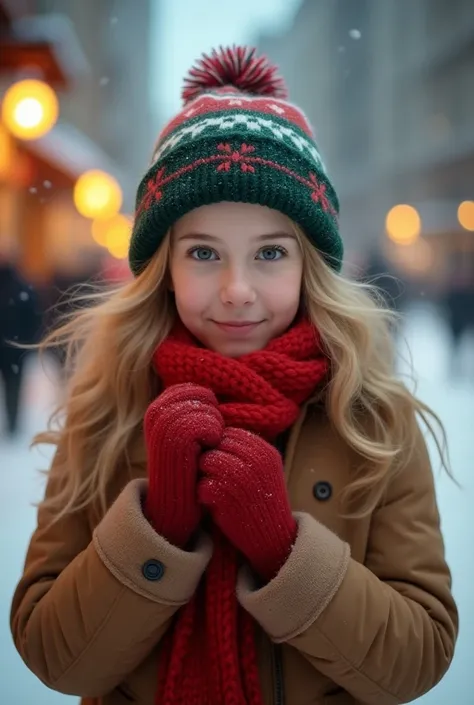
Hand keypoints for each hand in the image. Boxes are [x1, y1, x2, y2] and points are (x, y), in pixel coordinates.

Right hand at [144, 383, 223, 546]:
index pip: (194, 388)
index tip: (204, 429)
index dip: (207, 405)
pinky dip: (214, 435)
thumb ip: (193, 409)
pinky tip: (207, 450)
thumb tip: (217, 382)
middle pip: (200, 393)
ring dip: (215, 426)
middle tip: (208, 438)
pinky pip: (206, 423)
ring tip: (208, 445)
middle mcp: (156, 412)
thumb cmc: (189, 466)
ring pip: (205, 407)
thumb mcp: (188, 432)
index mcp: (159, 407)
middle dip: (212, 412)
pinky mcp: (173, 439)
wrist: (176, 501)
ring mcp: (162, 424)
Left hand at [198, 427, 296, 579]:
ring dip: (205, 476)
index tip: (222, 466)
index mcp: (265, 451)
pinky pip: (202, 485)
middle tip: (216, 480)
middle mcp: (256, 461)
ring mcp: (241, 478)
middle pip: (216, 444)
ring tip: (215, 491)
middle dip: (210, 459)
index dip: (219, 448)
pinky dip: (203, 495)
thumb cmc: (259, 501)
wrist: (272, 539)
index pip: (229, 433)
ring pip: (206, 461)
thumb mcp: (261, 469)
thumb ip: (242, 450)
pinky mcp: (227, 497)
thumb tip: (209, 433)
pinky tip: (215, 505)